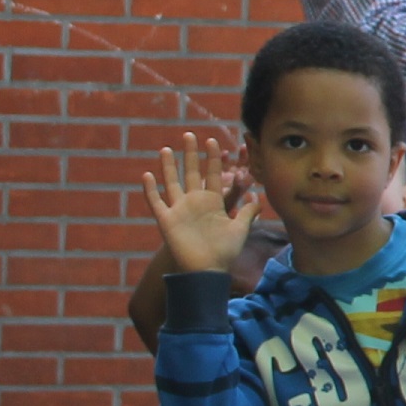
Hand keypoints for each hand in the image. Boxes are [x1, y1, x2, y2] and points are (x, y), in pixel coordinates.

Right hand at [144, 132, 255, 276]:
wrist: (207, 271)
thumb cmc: (225, 252)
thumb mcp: (240, 229)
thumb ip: (249, 212)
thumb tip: (259, 198)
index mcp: (212, 202)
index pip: (212, 174)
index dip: (212, 158)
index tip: (213, 141)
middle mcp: (195, 202)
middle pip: (191, 173)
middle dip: (191, 154)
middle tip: (190, 135)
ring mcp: (179, 210)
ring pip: (171, 183)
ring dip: (168, 167)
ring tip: (166, 149)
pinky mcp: (166, 221)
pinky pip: (156, 202)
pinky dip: (150, 190)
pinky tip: (146, 175)